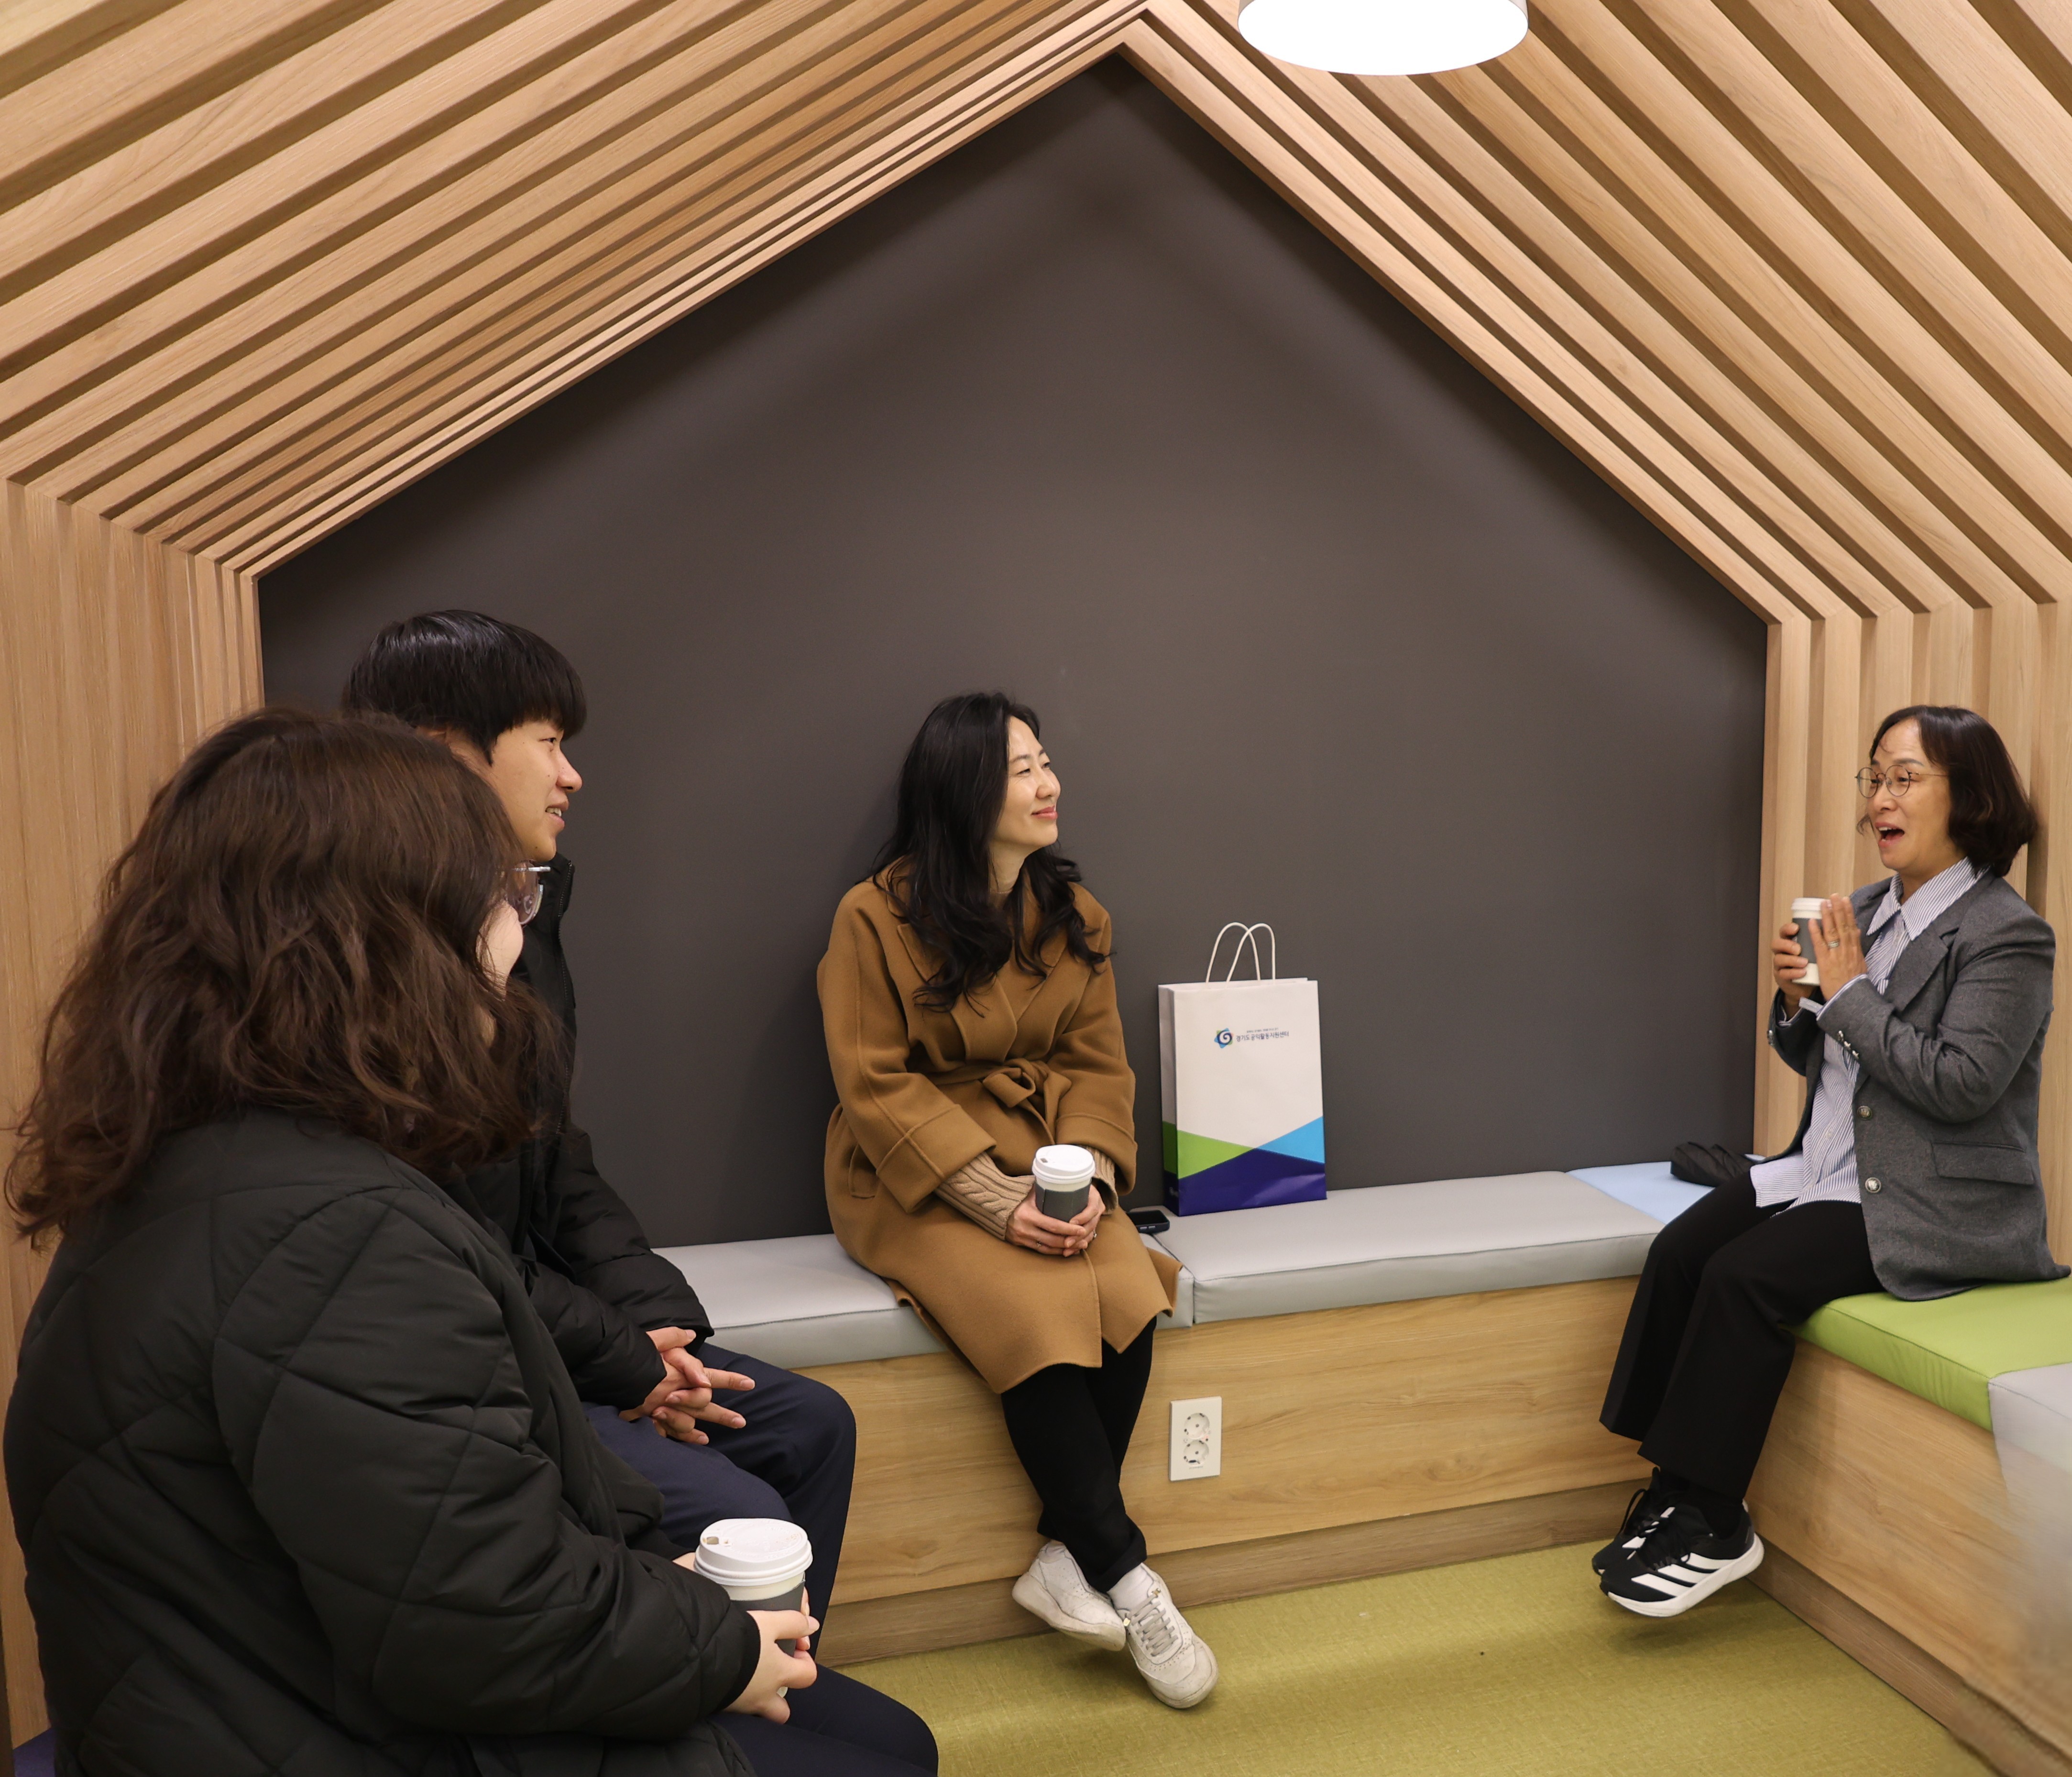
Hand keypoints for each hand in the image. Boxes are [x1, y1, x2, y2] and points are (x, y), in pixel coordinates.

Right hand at [621, 1329, 753, 1441]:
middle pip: (704, 1405)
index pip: (710, 1377)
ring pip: (688, 1422)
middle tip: (741, 1422)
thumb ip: (673, 1337)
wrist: (604, 1373)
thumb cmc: (628, 1355)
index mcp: (678, 1374)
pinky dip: (681, 1437)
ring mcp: (661, 1408)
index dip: (730, 1380)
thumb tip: (690, 1335)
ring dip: (702, 1428)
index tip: (749, 1384)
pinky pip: (667, 1431)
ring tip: (712, 1437)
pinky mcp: (647, 1417)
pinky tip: (694, 1440)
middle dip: (723, 1414)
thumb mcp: (652, 1339)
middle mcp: (673, 1394)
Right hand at [723, 1606, 818, 1721]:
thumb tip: (812, 1626)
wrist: (699, 1661)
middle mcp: (763, 1697)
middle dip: (781, 1696)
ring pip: (757, 1712)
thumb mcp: (768, 1623)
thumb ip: (793, 1623)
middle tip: (771, 1673)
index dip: (806, 1662)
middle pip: (782, 1711)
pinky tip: (728, 1678)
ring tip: (748, 1676)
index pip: (808, 1676)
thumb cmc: (738, 1642)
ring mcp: (741, 1706)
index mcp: (779, 1675)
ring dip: (757, 1699)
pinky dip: (735, 1697)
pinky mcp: (721, 1708)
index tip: (796, 1648)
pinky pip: (734, 1709)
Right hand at [1007, 1188, 1096, 1255]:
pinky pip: (1040, 1251)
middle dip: (1070, 1241)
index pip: (1053, 1225)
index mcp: (1028, 1215)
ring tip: (1079, 1246)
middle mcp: (1024, 1229)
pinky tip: (1065, 1249)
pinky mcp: (1020, 1244)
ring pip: (1047, 1248)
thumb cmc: (1017, 1196)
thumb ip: (1046, 1190)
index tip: (1081, 1229)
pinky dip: (1054, 1251)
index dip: (1068, 1229)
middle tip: (1084, 1239)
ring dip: (1064, 1249)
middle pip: (1052, 1240)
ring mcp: (1021, 1238)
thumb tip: (1066, 1183)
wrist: (995, 1206)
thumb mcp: (1030, 1192)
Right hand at [1771, 919, 1814, 1008]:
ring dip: (1791, 960)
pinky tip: (1803, 972)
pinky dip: (1793, 973)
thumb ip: (1821, 938)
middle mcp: (1783, 951)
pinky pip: (1783, 974)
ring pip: (1778, 959)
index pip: (1784, 931)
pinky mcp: (1781, 977)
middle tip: (1798, 949)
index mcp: (1791, 941)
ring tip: (1804, 962)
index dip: (1788, 928)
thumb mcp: (1817, 949)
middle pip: (1776, 943)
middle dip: (1786, 945)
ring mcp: (1780, 965)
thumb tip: (1834, 923)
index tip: (1797, 927)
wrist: (1808, 984)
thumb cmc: (1814, 963)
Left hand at [1817, 893, 1865, 997]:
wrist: (1852, 999)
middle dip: (1838, 909)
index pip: (1852, 927)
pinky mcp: (1825, 961)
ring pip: (1832, 931)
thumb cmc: (1855, 985)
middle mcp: (1847, 950)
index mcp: (1855, 950)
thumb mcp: (1861, 965)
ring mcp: (1836, 955)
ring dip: (1828, 915)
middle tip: (1834, 895)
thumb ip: (1857, 949)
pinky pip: (1819, 943)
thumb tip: (1857, 933)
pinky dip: (1815, 932)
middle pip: (1843, 925)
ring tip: (1824, 902)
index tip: (1845, 901)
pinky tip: (1811, 921)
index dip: (1848, 913)